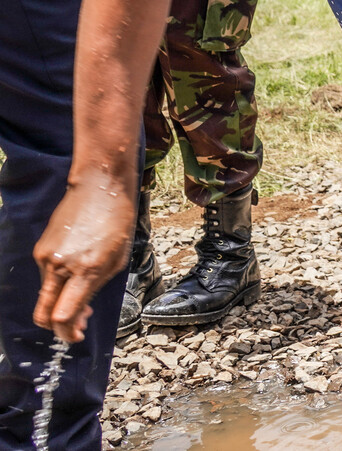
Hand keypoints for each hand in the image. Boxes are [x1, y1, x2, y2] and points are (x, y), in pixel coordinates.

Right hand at [34, 175, 134, 341]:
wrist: (99, 189)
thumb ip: (95, 289)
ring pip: (46, 296)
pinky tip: (74, 276)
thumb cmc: (116, 223)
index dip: (68, 333)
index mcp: (86, 270)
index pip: (64, 315)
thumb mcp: (117, 261)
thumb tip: (80, 313)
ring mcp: (46, 258)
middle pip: (44, 314)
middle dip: (58, 328)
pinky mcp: (40, 250)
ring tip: (82, 297)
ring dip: (60, 304)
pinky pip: (46, 277)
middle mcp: (60, 266)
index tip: (78, 336)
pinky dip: (57, 285)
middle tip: (77, 327)